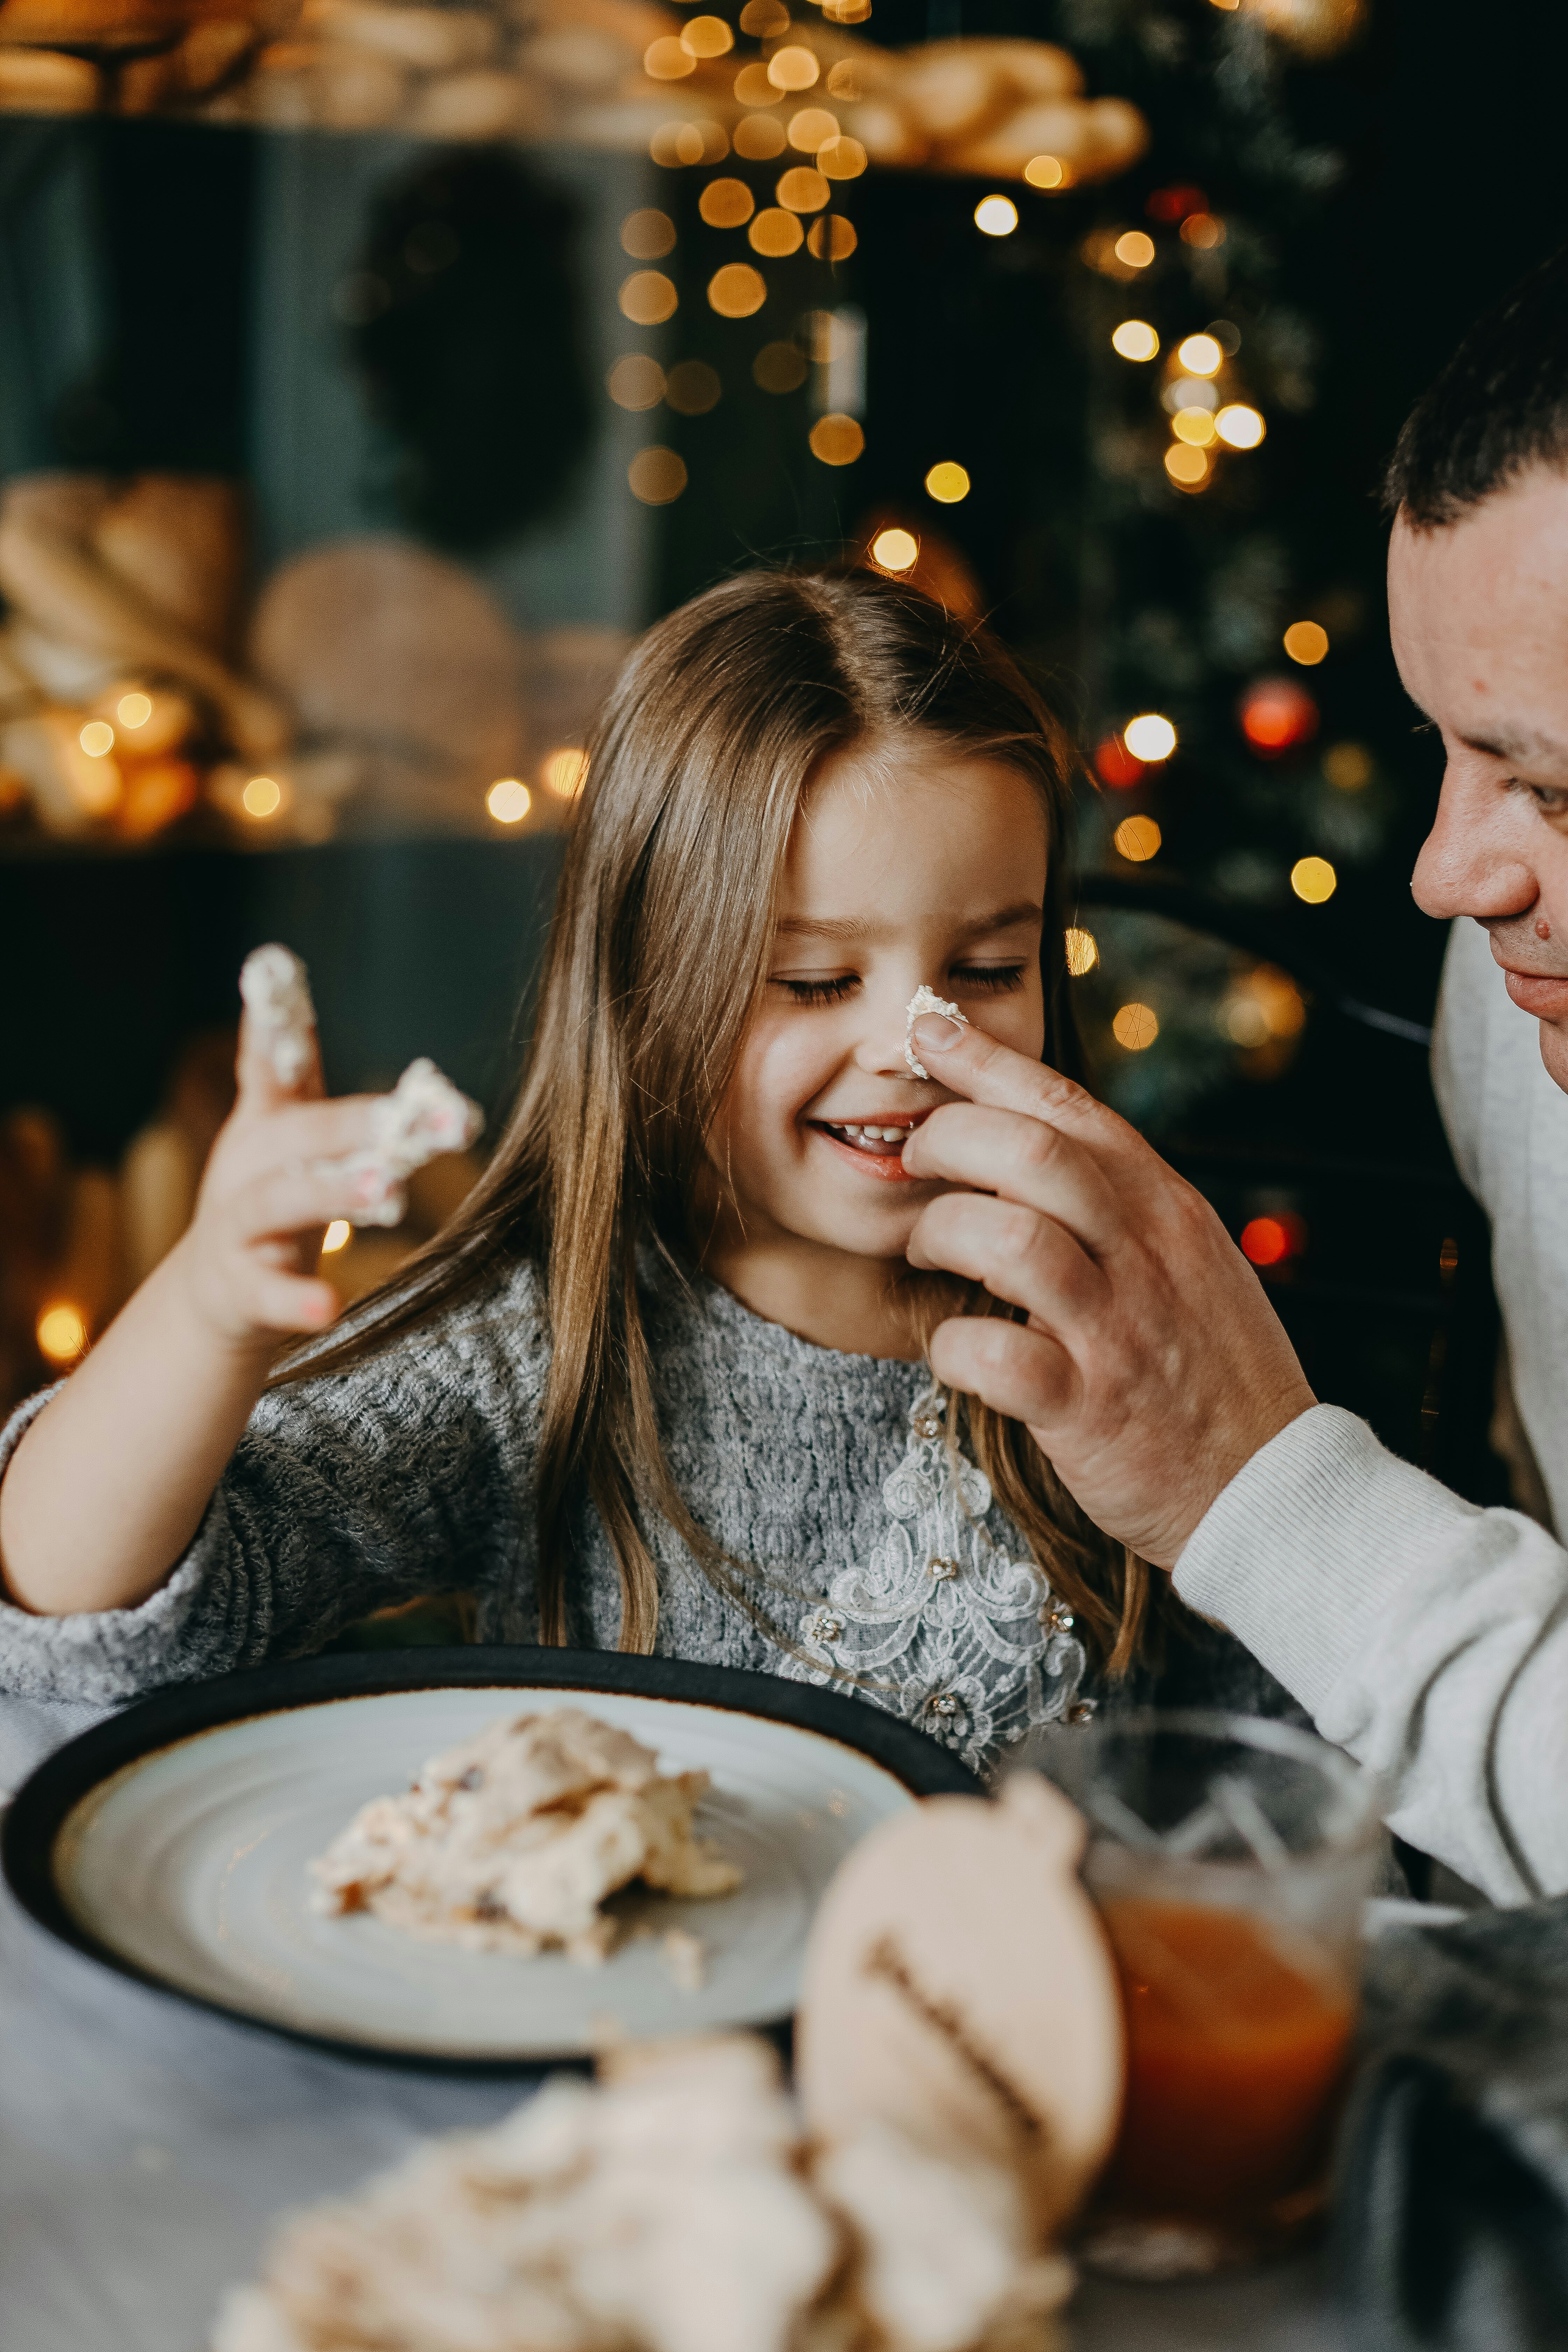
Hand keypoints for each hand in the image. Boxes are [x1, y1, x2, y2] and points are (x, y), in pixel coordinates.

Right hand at [172, 996, 388, 1351]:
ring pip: (277, 1203)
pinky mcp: (239, 1287)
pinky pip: (268, 1293)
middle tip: (410, 1119)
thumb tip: (293, 991)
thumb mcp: (286, 1133)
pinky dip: (297, 1300)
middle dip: (352, 1123)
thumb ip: (293, 1070)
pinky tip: (329, 1308)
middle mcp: (242, 1168)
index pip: (268, 1060)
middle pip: (294, 1136)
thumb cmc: (271, 1196)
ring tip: (385, 1192)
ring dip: (331, 1193)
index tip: (272, 963)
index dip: (270, 1018)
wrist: (219, 1293)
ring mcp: (235, 1227)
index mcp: (262, 1125)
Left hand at [901, 1015, 1315, 1567]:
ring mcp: (1115, 1329)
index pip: (1068, 1106)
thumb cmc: (1210, 1370)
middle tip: (915, 1161)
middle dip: (947, 1139)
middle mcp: (1142, 1253)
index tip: (926, 1030)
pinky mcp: (1087, 1408)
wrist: (1275, 1487)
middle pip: (1028, 1151)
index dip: (986, 1061)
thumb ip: (1119, 1201)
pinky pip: (994, 1355)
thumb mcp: (1186, 1258)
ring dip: (941, 1234)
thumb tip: (1033, 1144)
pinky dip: (952, 1348)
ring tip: (926, 1252)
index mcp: (1162, 1208)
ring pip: (1006, 1237)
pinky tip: (957, 1352)